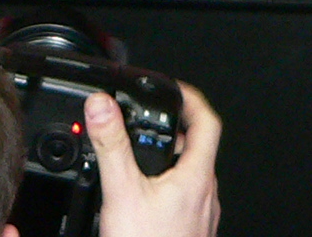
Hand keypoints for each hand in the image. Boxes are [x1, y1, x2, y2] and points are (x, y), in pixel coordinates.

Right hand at [88, 82, 220, 236]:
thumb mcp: (122, 192)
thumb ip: (112, 145)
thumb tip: (102, 105)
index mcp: (196, 177)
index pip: (208, 122)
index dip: (192, 98)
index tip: (174, 89)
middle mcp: (205, 196)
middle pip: (198, 148)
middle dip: (172, 130)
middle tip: (148, 120)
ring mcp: (200, 217)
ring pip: (190, 175)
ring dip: (168, 159)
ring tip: (139, 155)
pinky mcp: (190, 233)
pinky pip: (184, 199)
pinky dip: (165, 185)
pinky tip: (141, 197)